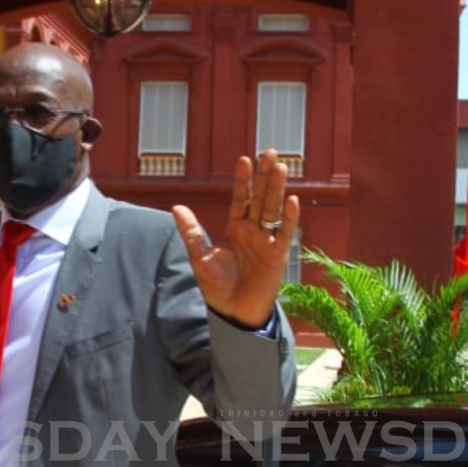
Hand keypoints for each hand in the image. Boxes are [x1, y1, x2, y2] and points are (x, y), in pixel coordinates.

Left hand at [172, 150, 299, 327]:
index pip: (240, 199)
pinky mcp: (278, 256)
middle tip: (269, 153)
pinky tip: (291, 200)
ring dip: (277, 189)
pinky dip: (288, 218)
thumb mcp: (200, 257)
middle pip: (260, 198)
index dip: (242, 180)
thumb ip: (191, 232)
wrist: (233, 313)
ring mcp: (267, 242)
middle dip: (264, 177)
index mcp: (235, 229)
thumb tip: (176, 207)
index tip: (244, 159)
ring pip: (273, 210)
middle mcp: (253, 231)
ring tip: (280, 167)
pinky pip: (284, 234)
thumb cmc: (217, 287)